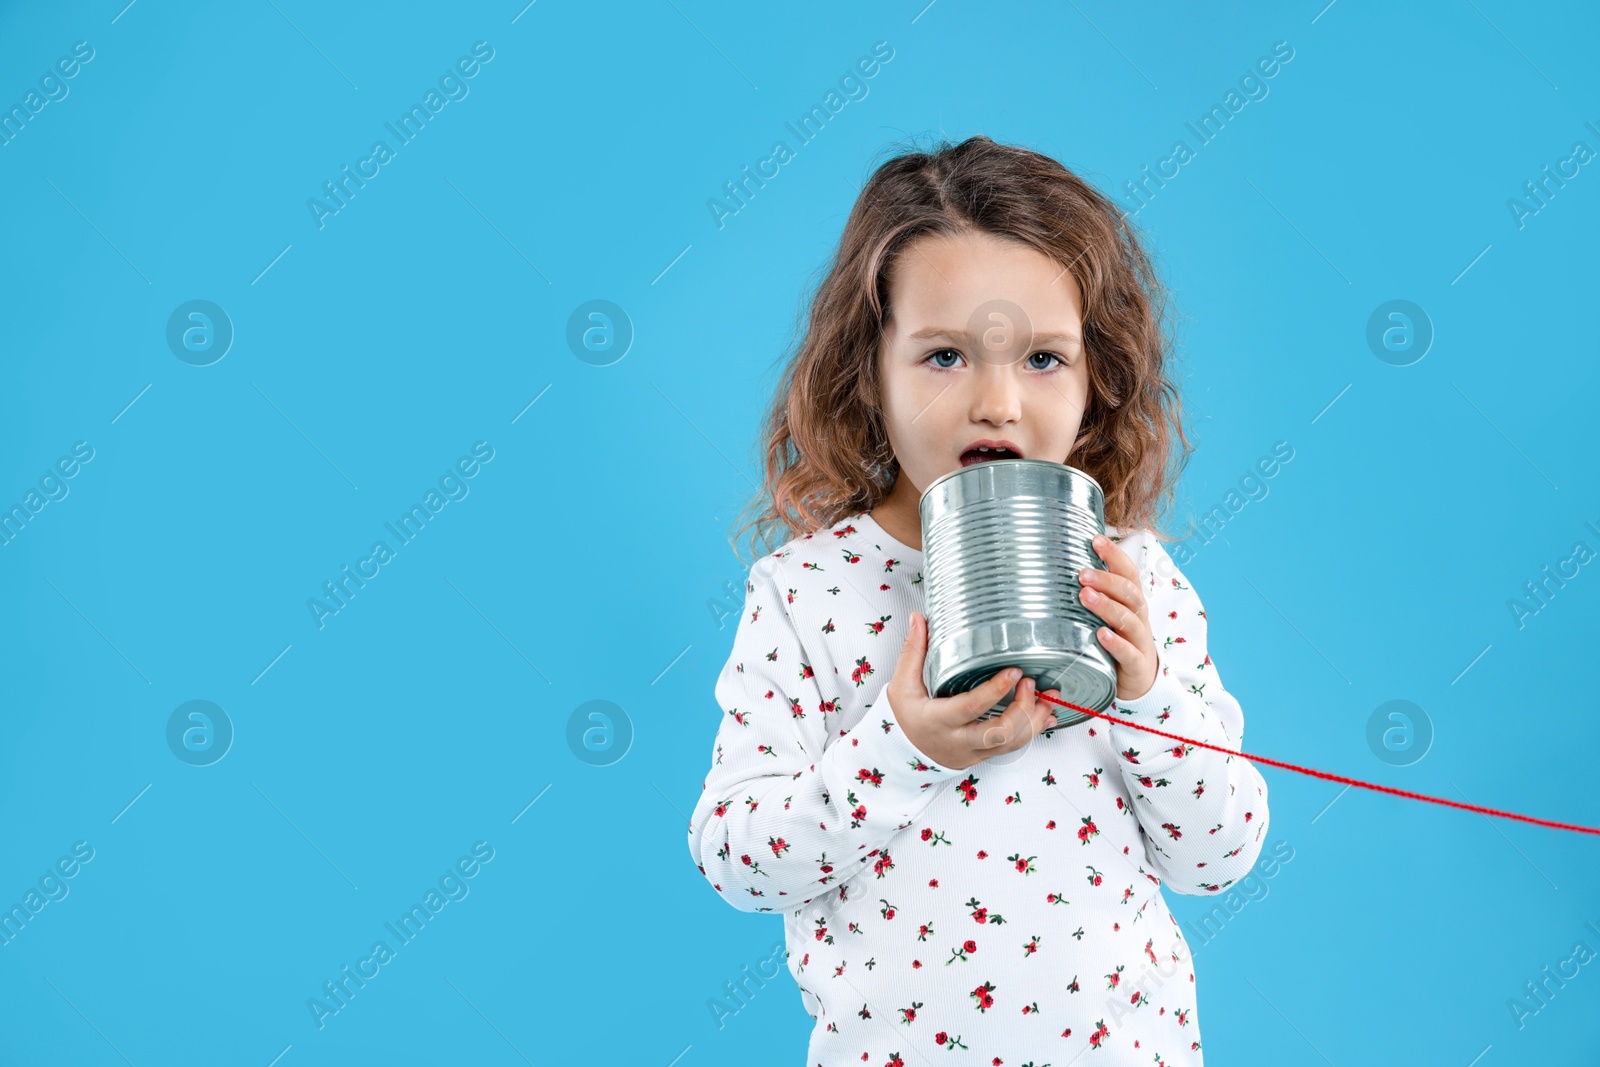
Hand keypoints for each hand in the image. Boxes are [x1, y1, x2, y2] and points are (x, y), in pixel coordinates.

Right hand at [887, 611, 1060, 771]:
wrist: (902, 754)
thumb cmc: (904, 719)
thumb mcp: (901, 685)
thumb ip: (913, 651)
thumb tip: (919, 619)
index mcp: (938, 720)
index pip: (971, 707)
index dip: (995, 690)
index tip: (1014, 671)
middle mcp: (959, 739)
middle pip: (999, 733)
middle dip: (1023, 709)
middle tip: (1032, 683)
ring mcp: (974, 750)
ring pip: (1012, 743)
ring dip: (1035, 720)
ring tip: (1048, 696)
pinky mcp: (984, 755)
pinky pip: (1013, 747)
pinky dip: (1033, 731)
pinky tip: (1045, 714)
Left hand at [1078, 534, 1159, 700]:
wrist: (1140, 680)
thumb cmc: (1118, 640)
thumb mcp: (1107, 615)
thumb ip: (1091, 594)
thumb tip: (1057, 568)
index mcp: (1132, 601)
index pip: (1128, 572)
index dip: (1114, 555)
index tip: (1095, 539)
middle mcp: (1139, 616)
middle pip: (1128, 592)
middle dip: (1107, 580)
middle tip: (1082, 573)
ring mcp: (1140, 640)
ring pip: (1128, 619)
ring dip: (1107, 605)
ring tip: (1085, 595)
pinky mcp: (1136, 664)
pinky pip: (1128, 652)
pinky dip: (1115, 643)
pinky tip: (1101, 634)